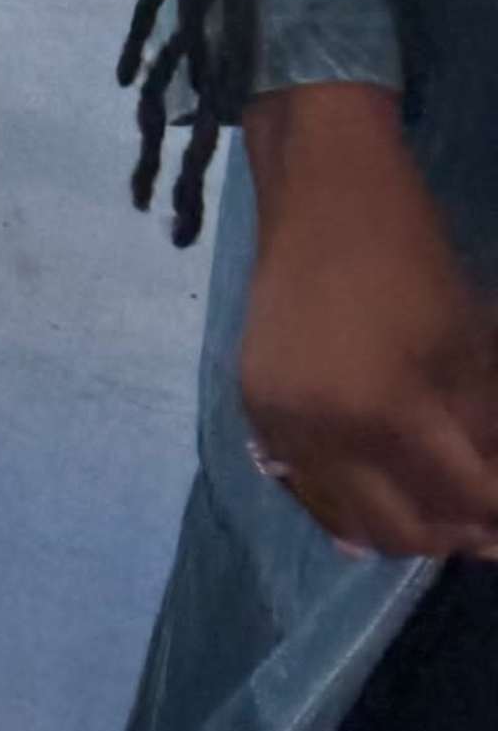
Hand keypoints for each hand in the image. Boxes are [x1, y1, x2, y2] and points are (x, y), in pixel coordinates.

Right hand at [238, 83, 497, 561]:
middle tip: (485, 520)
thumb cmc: (415, 259)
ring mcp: (280, 426)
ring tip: (439, 504)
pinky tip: (382, 486)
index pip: (464, 502)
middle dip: (455, 533)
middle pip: (401, 532)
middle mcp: (324, 435)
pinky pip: (307, 488)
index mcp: (388, 413)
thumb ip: (482, 432)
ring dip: (402, 524)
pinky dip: (349, 502)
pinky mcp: (256, 411)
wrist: (323, 196)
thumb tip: (491, 484)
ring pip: (347, 522)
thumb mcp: (472, 350)